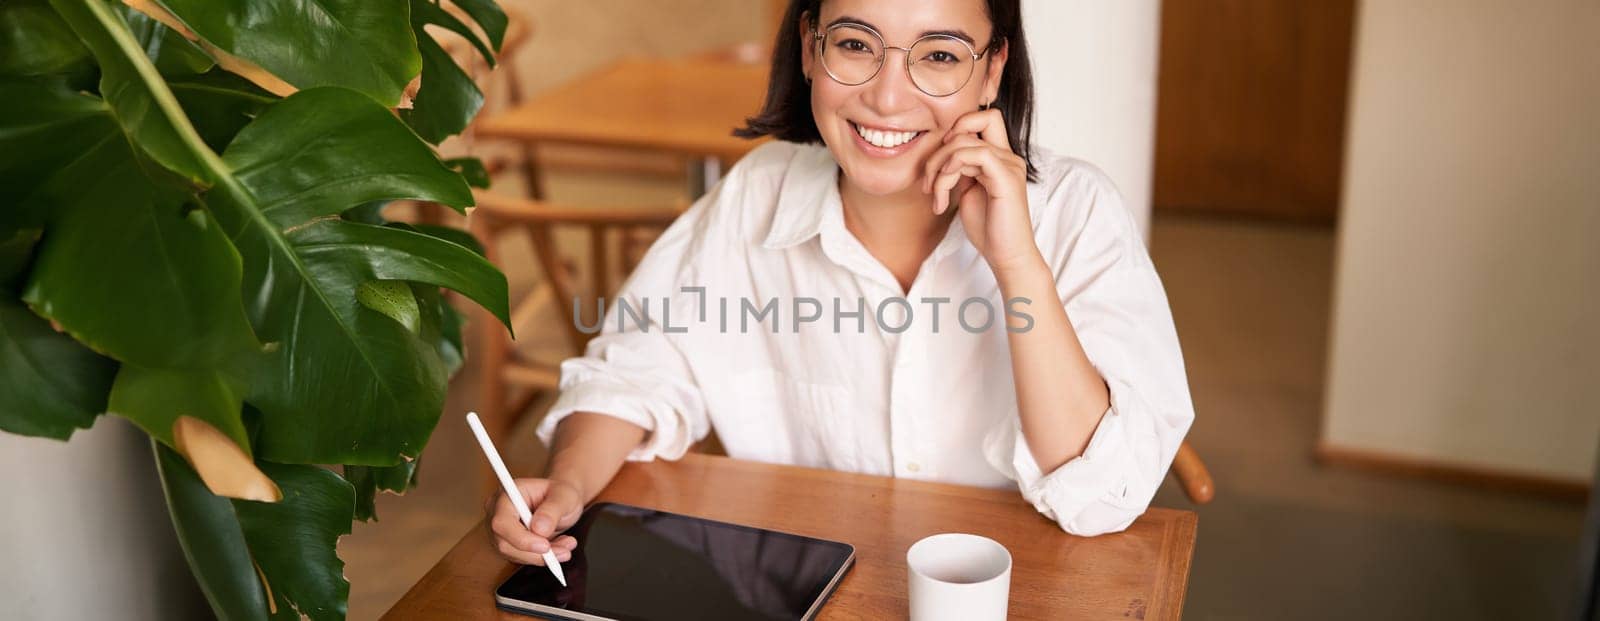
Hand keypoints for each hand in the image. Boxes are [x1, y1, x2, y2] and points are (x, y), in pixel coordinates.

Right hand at [484, 477, 582, 565]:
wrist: (562, 500)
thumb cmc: (561, 493)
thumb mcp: (564, 496)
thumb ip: (552, 510)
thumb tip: (539, 529)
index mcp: (508, 494)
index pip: (502, 522)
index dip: (521, 538)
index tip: (545, 546)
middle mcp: (499, 512)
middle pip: (505, 543)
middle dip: (536, 553)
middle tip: (564, 552)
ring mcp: (503, 530)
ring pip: (515, 555)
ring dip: (544, 557)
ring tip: (567, 546)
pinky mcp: (510, 544)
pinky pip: (524, 558)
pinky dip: (544, 558)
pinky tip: (560, 547)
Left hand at [921, 108, 1042, 274]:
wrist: (1007, 256)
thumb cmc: (989, 229)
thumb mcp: (968, 192)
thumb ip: (961, 170)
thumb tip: (944, 156)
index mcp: (1000, 158)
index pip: (981, 119)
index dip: (956, 129)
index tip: (938, 164)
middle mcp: (1008, 156)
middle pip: (974, 119)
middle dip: (940, 147)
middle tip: (929, 183)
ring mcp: (1009, 164)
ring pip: (963, 141)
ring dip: (939, 167)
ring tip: (936, 196)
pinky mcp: (1006, 177)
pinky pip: (974, 154)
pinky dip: (950, 169)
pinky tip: (944, 193)